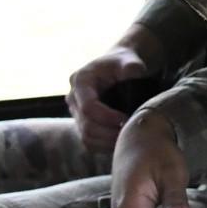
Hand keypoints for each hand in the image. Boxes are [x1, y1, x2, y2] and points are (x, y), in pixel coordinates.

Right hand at [67, 23, 165, 154]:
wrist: (118, 66)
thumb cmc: (124, 63)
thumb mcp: (129, 61)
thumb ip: (132, 66)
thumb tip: (133, 73)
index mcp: (80, 80)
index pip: (88, 107)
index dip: (107, 117)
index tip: (126, 118)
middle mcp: (73, 97)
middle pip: (86, 125)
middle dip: (109, 132)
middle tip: (131, 133)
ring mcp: (75, 112)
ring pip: (85, 136)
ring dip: (106, 142)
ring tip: (127, 138)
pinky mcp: (82, 122)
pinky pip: (88, 141)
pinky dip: (104, 146)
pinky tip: (120, 142)